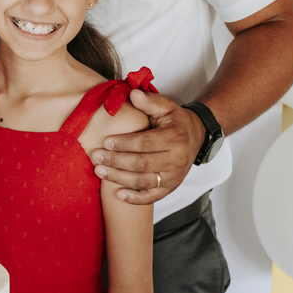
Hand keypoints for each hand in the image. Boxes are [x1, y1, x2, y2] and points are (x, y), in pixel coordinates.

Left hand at [90, 91, 204, 202]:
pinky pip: (151, 197)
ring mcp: (174, 176)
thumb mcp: (166, 107)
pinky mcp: (170, 188)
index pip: (146, 143)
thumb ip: (149, 101)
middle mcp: (177, 160)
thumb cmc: (176, 121)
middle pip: (142, 164)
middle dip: (116, 161)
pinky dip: (135, 198)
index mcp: (175, 138)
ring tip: (100, 172)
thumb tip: (132, 94)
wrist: (196, 137)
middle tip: (96, 157)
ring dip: (119, 178)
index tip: (106, 142)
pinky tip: (118, 194)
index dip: (124, 143)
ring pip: (143, 182)